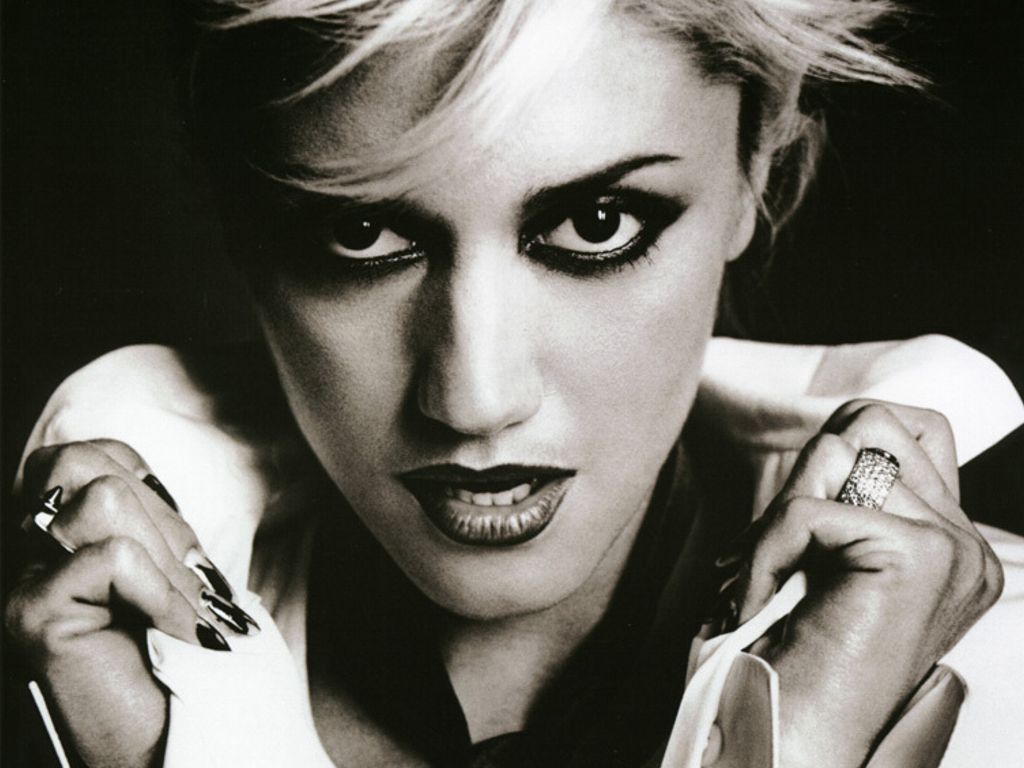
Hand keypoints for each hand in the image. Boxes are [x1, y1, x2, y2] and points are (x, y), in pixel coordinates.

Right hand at [5, 440, 255, 767]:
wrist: (174, 741)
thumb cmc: (182, 660)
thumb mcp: (177, 575)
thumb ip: (158, 528)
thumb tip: (151, 487)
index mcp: (66, 531)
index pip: (102, 453)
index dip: (157, 490)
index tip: (185, 554)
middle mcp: (32, 547)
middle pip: (92, 462)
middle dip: (165, 521)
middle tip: (192, 588)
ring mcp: (25, 578)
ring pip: (102, 498)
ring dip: (167, 558)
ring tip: (187, 613)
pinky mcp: (31, 613)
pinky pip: (112, 557)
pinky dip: (161, 591)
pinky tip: (176, 632)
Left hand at [727, 401, 1003, 767]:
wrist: (795, 738)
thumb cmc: (795, 654)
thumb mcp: (826, 560)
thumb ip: (847, 498)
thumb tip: (833, 434)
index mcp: (954, 543)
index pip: (909, 426)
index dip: (841, 445)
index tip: (799, 523)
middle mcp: (968, 543)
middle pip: (869, 423)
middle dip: (804, 475)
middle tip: (773, 550)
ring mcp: (953, 547)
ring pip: (835, 454)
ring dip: (777, 515)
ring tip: (760, 576)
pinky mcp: (919, 555)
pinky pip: (808, 511)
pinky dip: (761, 550)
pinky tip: (750, 601)